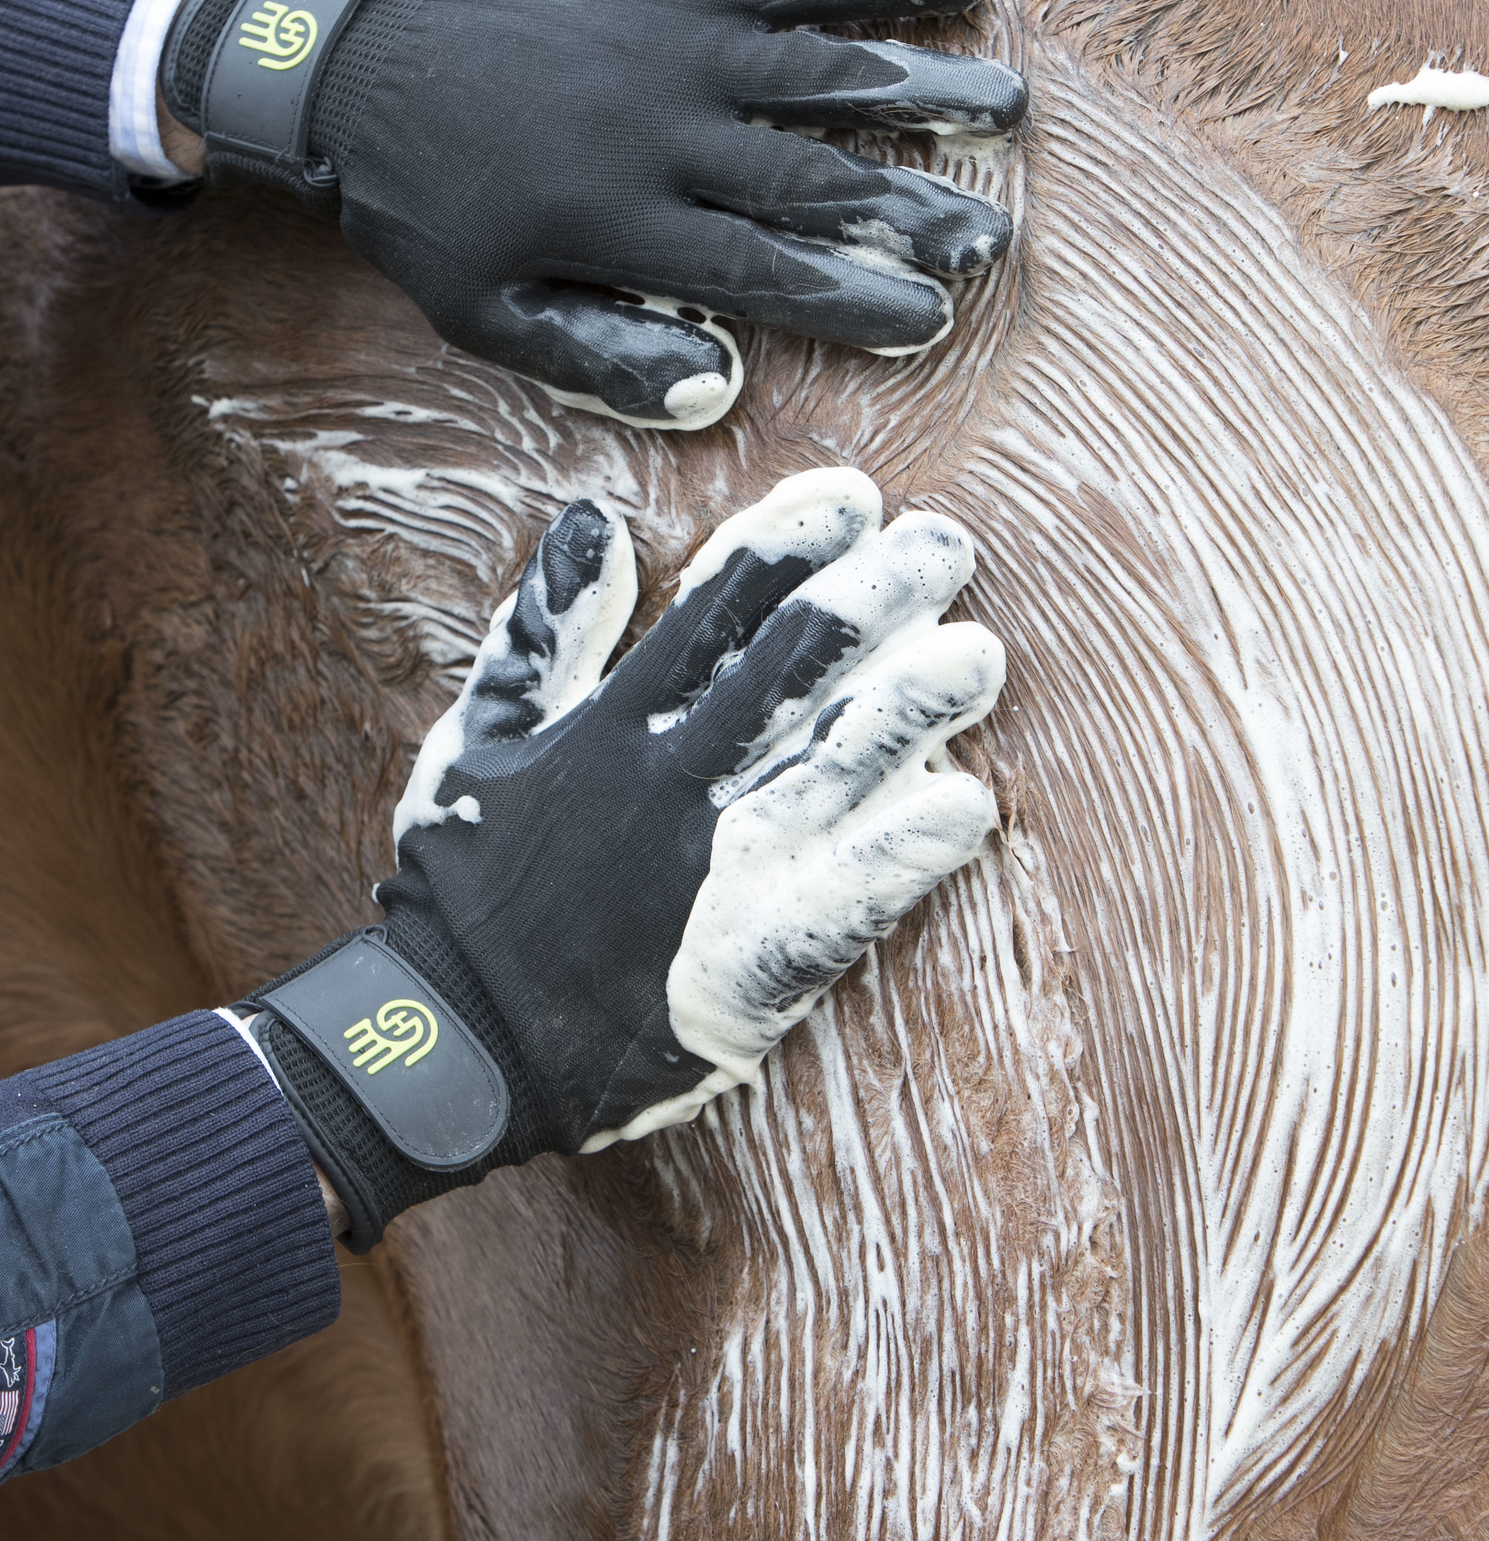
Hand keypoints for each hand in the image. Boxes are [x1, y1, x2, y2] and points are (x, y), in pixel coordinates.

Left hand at [162, 0, 1026, 427]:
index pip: (760, 270)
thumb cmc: (432, 209)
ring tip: (1008, 107)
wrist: (362, 61)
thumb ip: (596, 356)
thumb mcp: (485, 313)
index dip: (852, 296)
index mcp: (619, 221)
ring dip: (921, 89)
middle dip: (912, 208)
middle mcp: (662, 131)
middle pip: (810, 178)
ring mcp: (675, 49)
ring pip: (821, 73)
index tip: (929, 317)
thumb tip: (712, 389)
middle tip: (994, 237)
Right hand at [244, 469, 1004, 1250]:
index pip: (718, 609)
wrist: (456, 1043)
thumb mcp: (476, 739)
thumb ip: (541, 631)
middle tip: (948, 547)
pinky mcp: (748, 964)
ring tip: (980, 654)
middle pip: (793, 668)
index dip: (792, 542)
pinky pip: (845, 901)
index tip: (855, 497)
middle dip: (878, 598)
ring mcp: (718, 872)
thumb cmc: (464, 887)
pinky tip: (970, 807)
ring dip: (914, 707)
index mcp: (613, 726)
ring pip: (834, 768)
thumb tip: (594, 522)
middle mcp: (674, 784)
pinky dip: (906, 853)